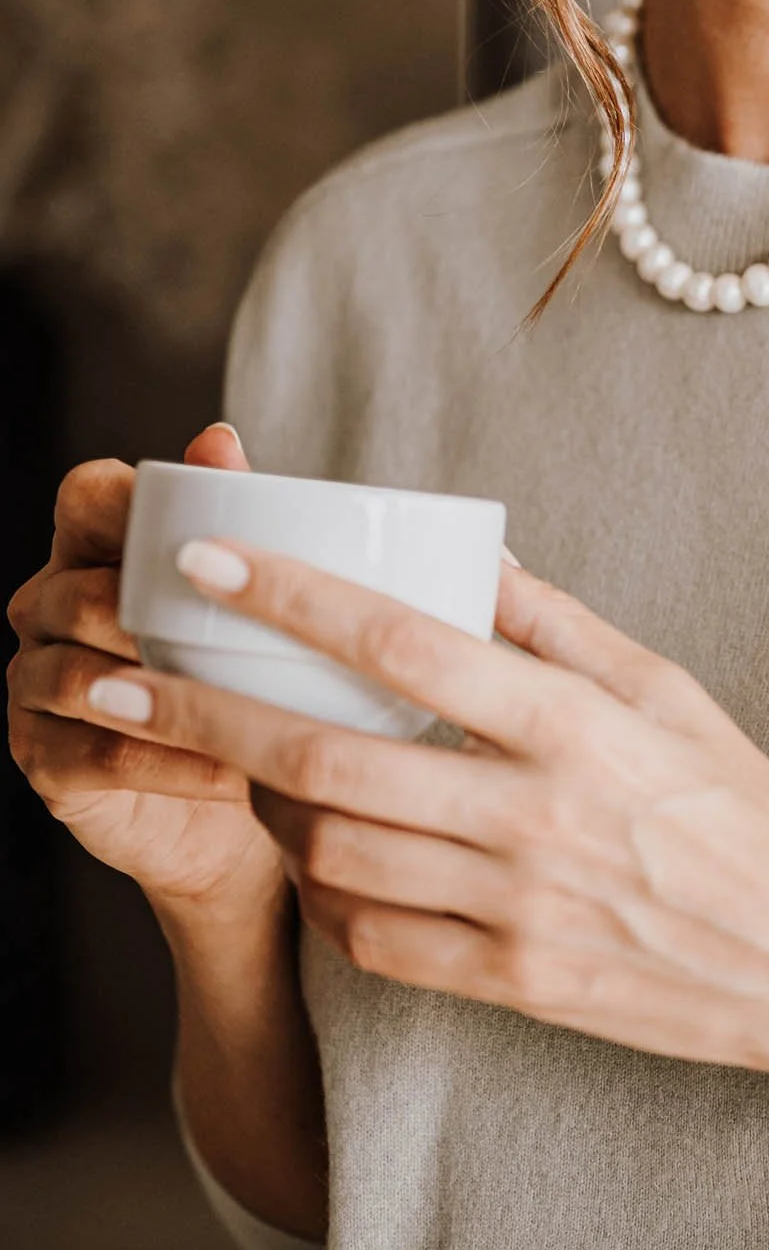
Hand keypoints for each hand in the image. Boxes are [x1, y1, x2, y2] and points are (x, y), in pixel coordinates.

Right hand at [6, 424, 279, 918]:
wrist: (241, 811)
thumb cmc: (248, 680)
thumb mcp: (253, 600)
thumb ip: (234, 517)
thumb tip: (218, 438)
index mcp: (93, 549)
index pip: (86, 497)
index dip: (126, 505)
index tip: (200, 531)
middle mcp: (47, 608)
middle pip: (81, 593)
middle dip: (156, 617)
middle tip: (242, 637)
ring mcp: (33, 686)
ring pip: (83, 677)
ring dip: (169, 694)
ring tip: (248, 710)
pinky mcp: (43, 761)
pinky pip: (98, 753)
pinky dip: (172, 762)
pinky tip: (235, 772)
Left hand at [70, 539, 768, 1151]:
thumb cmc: (739, 809)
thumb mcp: (669, 692)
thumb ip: (558, 628)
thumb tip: (467, 558)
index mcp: (574, 723)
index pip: (405, 645)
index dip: (293, 601)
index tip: (207, 563)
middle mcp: (535, 813)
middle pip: (324, 758)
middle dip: (203, 715)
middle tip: (122, 678)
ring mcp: (516, 907)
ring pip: (332, 852)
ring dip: (270, 807)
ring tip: (248, 766)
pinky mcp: (510, 982)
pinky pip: (373, 939)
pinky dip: (330, 895)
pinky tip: (330, 858)